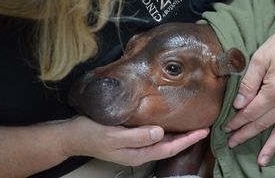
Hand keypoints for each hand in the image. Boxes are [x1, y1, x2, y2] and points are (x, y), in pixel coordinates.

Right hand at [61, 116, 208, 165]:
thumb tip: (160, 133)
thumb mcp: (113, 135)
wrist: (72, 135)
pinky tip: (168, 121)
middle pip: (169, 146)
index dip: (187, 141)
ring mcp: (135, 145)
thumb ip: (137, 136)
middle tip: (202, 126)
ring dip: (178, 134)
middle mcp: (140, 151)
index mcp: (138, 154)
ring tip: (191, 124)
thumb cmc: (90, 134)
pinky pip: (153, 135)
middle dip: (187, 138)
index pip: (169, 148)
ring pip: (162, 141)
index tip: (203, 131)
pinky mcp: (130, 137)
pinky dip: (165, 129)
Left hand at [226, 7, 274, 165]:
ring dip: (270, 147)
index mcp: (273, 92)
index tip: (226, 128)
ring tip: (262, 161)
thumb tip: (239, 103)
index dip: (237, 121)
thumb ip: (249, 83)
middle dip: (246, 135)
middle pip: (262, 124)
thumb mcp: (260, 59)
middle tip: (233, 144)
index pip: (250, 113)